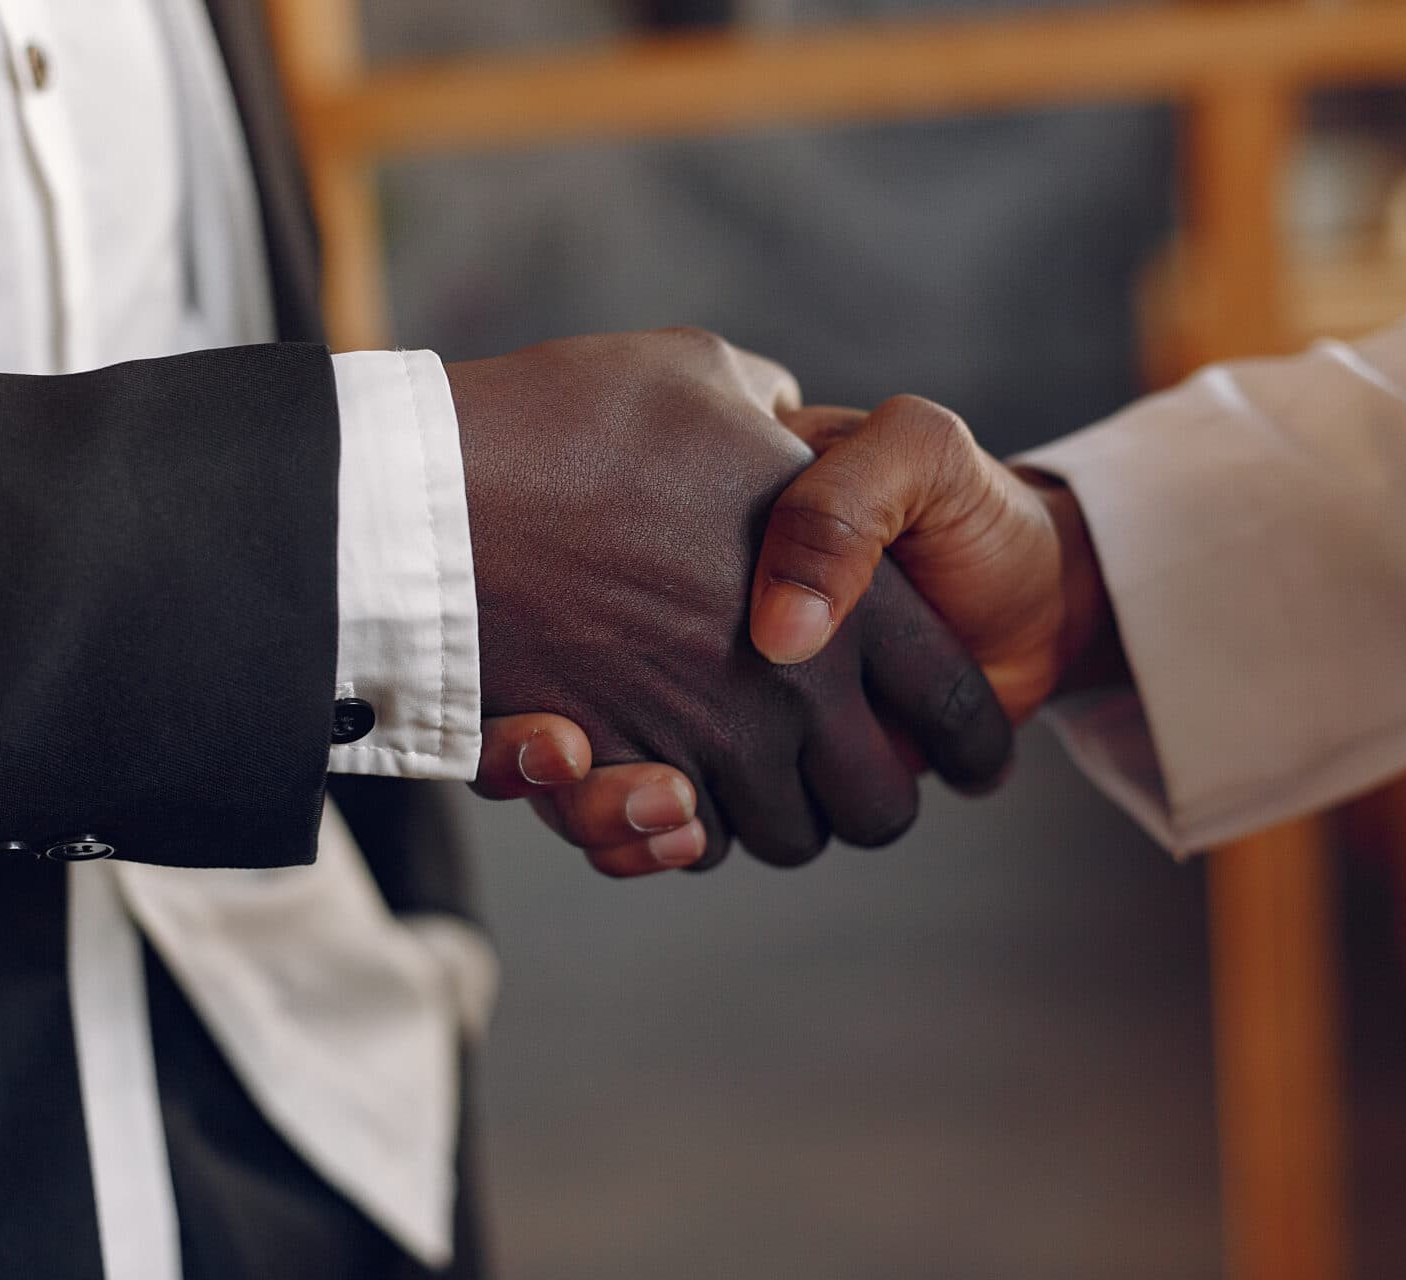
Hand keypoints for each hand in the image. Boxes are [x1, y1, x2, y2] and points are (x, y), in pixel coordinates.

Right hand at [503, 392, 1117, 871]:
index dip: (973, 740)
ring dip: (771, 814)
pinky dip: (680, 829)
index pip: (954, 704)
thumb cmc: (572, 423)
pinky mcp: (622, 777)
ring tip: (747, 769)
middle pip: (877, 806)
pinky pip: (679, 844)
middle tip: (847, 769)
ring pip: (779, 836)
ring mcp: (703, 742)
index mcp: (847, 593)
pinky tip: (666, 780)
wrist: (432, 498)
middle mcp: (790, 688)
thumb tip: (781, 422)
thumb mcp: (703, 376)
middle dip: (868, 798)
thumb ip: (771, 411)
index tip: (970, 755)